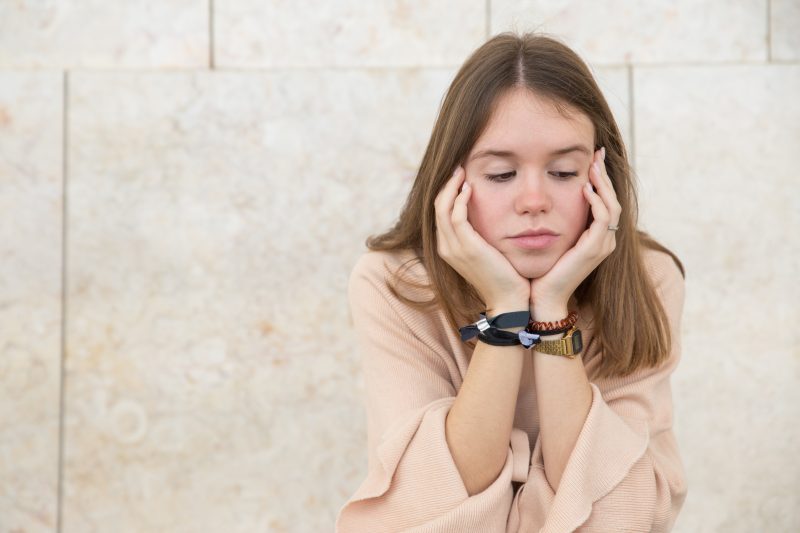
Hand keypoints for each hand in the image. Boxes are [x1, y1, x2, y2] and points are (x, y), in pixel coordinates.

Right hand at [434, 166, 529, 313]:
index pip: (440, 214)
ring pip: (442, 208)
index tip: (459, 177)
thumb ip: (480, 236)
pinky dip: (461, 199)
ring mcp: (454, 248)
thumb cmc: (503, 277)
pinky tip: (471, 188)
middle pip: (437, 207)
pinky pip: (457, 216)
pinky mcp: (467, 247)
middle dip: (446, 185)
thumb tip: (486, 218)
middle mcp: (446, 247)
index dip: (446, 193)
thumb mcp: (487, 253)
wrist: (509, 300)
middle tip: (458, 167)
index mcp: (448, 248)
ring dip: (452, 187)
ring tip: (462, 172)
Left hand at [530, 148, 620, 318]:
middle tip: (597, 154)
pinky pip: (601, 220)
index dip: (601, 180)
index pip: (605, 202)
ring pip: (611, 206)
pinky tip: (585, 189)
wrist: (542, 297)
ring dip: (602, 184)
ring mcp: (602, 245)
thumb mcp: (553, 239)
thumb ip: (557, 220)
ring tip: (592, 166)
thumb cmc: (543, 269)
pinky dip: (595, 203)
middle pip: (612, 200)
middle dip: (604, 176)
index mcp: (596, 238)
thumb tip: (546, 200)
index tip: (592, 159)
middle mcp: (604, 240)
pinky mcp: (594, 250)